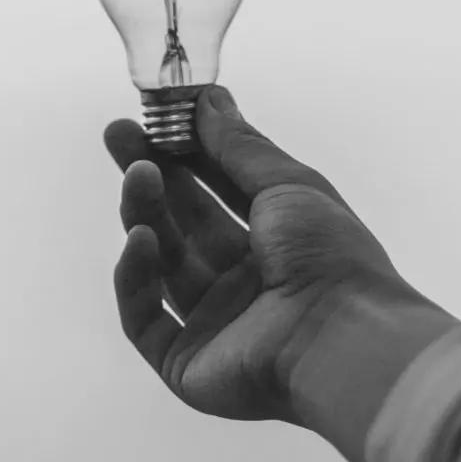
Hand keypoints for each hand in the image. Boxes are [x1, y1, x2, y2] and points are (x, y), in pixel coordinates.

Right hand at [104, 85, 411, 425]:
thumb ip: (239, 145)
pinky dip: (136, 277)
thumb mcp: (288, 185)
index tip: (153, 117)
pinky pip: (144, 317)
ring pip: (161, 262)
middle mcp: (242, 281)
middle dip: (150, 175)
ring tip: (138, 175)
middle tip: (118, 136)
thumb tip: (208, 99)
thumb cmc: (330, 256)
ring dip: (144, 214)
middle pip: (182, 221)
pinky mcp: (186, 362)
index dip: (183, 153)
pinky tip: (140, 239)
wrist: (342, 340)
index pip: (216, 189)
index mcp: (274, 241)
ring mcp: (214, 322)